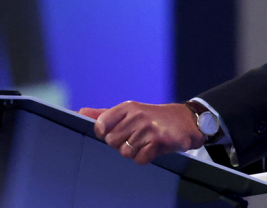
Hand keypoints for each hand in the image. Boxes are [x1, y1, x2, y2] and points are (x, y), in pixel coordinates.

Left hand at [78, 102, 205, 164]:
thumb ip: (104, 114)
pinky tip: (152, 148)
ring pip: (125, 152)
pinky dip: (145, 157)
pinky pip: (139, 159)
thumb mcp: (130, 111)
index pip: (101, 125)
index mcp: (128, 107)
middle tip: (134, 137)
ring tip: (144, 142)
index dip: (105, 133)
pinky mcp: (158, 141)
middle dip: (121, 144)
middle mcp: (137, 116)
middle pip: (112, 141)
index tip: (116, 132)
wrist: (185, 121)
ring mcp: (148, 128)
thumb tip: (80, 112)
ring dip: (134, 151)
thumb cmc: (153, 117)